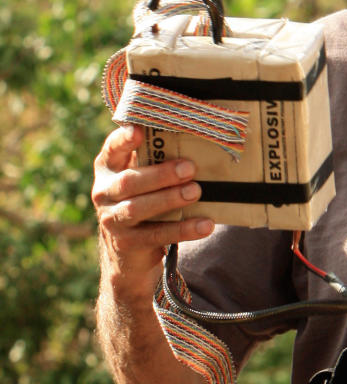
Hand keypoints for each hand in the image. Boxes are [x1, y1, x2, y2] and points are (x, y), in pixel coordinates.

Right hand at [92, 124, 213, 294]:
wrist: (128, 253)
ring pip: (138, 208)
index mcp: (107, 169)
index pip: (111, 150)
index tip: (138, 130)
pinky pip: (157, 234)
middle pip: (128, 181)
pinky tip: (205, 224)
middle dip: (160, 174)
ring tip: (196, 192)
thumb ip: (154, 160)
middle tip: (189, 168)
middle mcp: (104, 192)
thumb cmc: (143, 202)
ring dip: (169, 199)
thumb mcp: (143, 180)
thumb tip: (194, 138)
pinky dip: (183, 229)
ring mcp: (112, 219)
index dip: (123, 140)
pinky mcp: (127, 243)